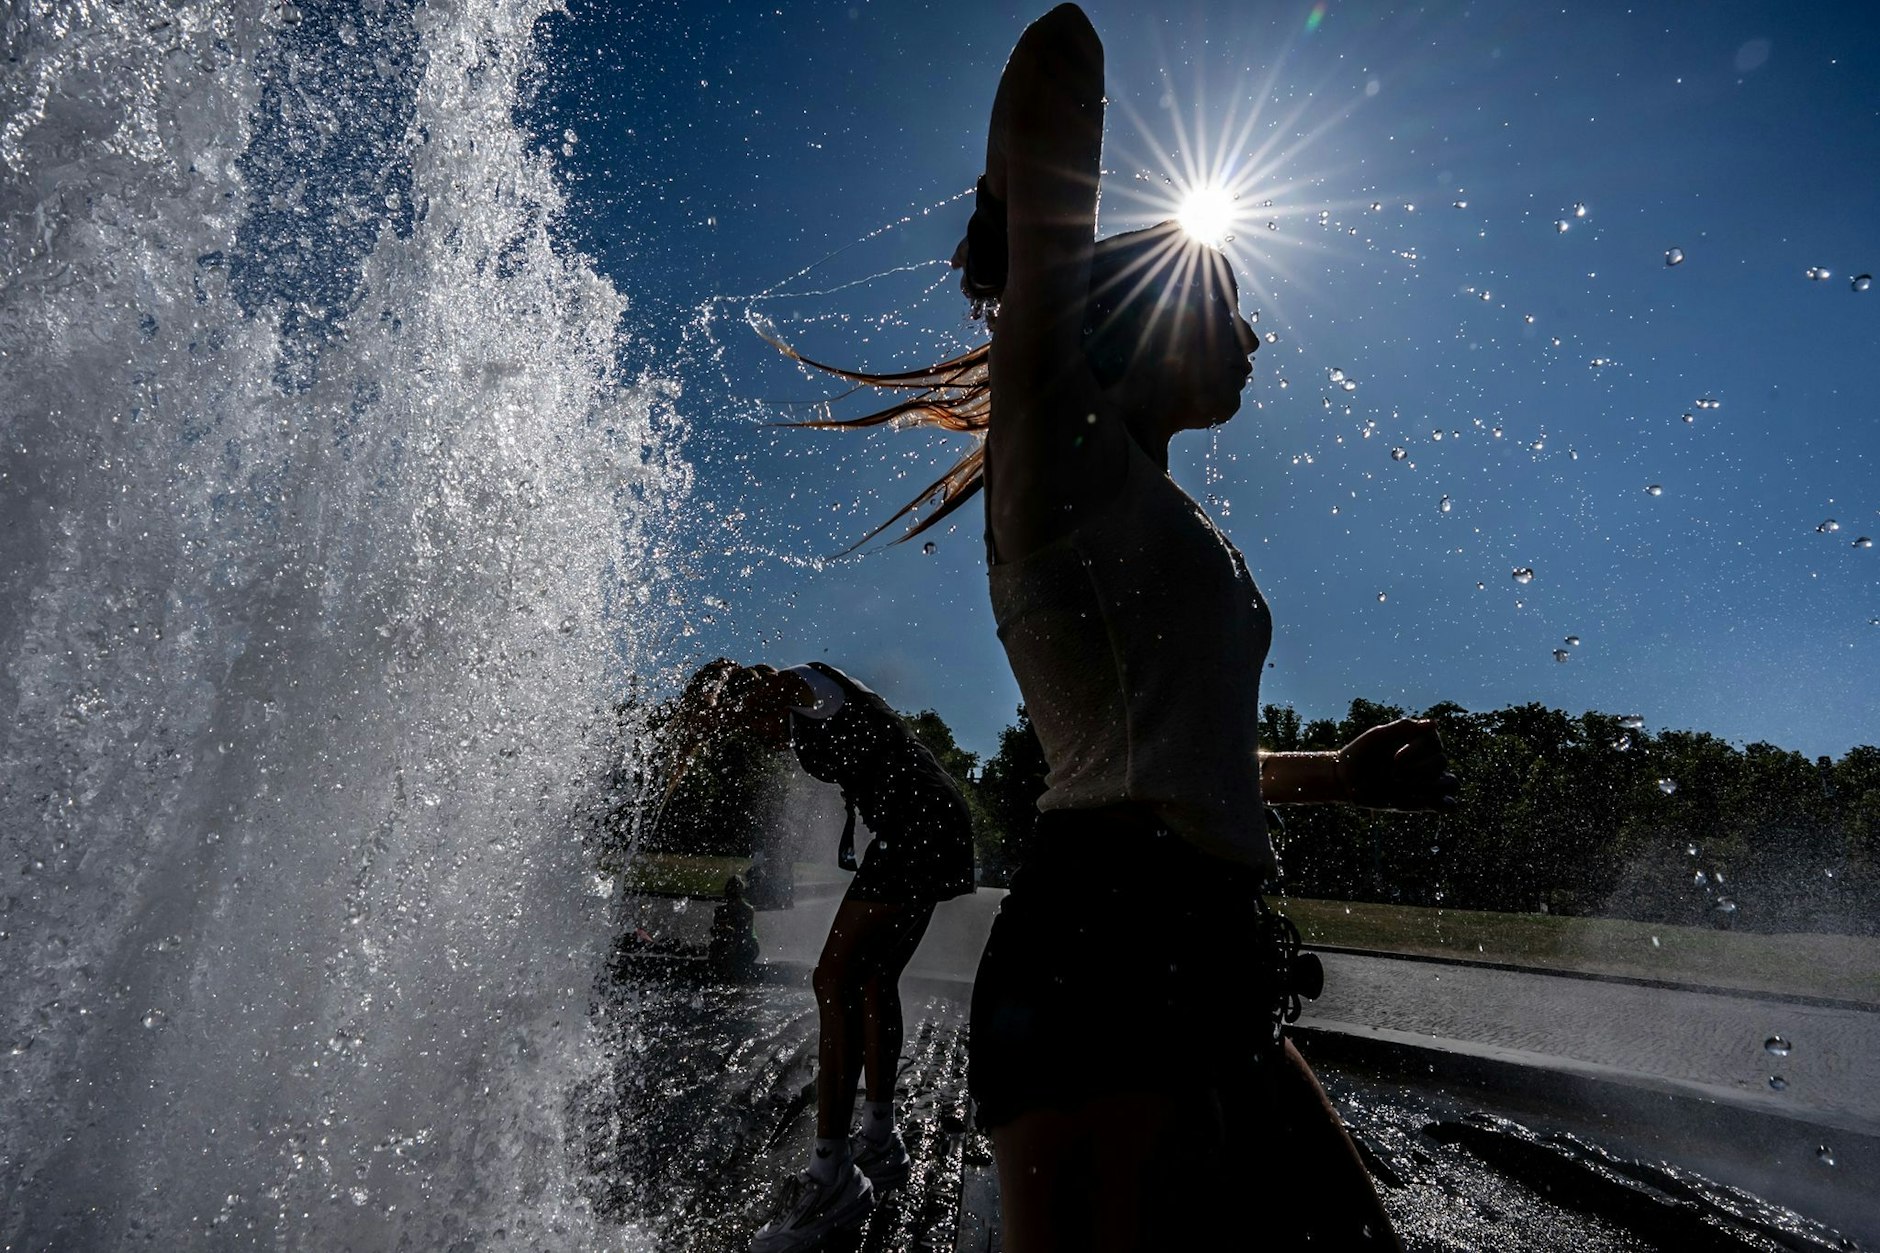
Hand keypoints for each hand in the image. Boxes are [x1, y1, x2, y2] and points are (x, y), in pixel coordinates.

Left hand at [1335, 719, 1457, 811]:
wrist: (1346, 778)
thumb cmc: (1361, 753)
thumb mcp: (1378, 736)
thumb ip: (1405, 727)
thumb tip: (1435, 724)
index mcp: (1420, 741)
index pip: (1435, 743)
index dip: (1416, 751)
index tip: (1394, 758)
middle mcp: (1426, 760)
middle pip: (1442, 762)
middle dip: (1417, 768)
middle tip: (1394, 773)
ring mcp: (1427, 782)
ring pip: (1451, 782)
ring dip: (1429, 784)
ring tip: (1404, 786)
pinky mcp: (1424, 803)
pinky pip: (1450, 805)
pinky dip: (1446, 804)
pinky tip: (1426, 801)